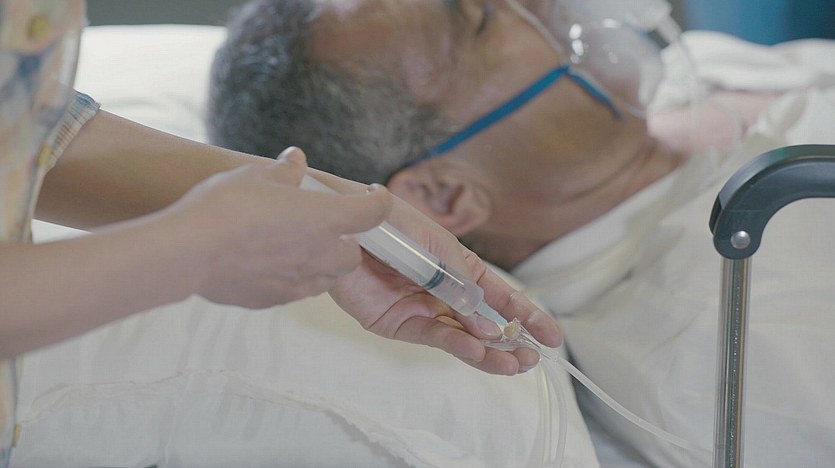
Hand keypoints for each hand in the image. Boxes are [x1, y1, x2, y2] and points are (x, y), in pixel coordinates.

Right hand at [164, 147, 391, 307]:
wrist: (191, 250)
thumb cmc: (227, 206)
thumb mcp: (258, 176)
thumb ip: (285, 171)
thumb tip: (295, 160)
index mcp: (327, 218)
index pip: (374, 211)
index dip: (379, 200)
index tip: (373, 194)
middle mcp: (321, 254)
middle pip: (353, 255)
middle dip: (345, 242)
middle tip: (323, 226)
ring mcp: (299, 282)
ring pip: (327, 277)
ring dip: (321, 263)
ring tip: (296, 246)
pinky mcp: (274, 299)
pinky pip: (296, 290)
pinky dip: (293, 278)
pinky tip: (268, 264)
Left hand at [320, 173, 562, 375]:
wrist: (347, 225)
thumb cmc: (394, 222)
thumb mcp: (440, 247)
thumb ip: (463, 285)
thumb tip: (488, 324)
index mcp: (460, 269)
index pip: (501, 297)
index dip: (528, 317)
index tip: (552, 338)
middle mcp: (444, 293)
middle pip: (484, 325)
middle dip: (510, 343)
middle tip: (531, 358)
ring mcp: (421, 309)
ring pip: (461, 338)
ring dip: (488, 352)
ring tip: (512, 364)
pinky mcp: (396, 322)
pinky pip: (432, 336)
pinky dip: (456, 343)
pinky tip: (476, 349)